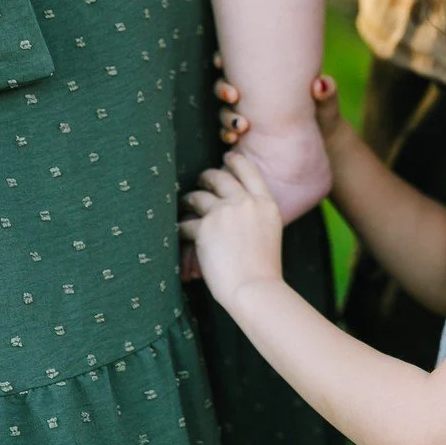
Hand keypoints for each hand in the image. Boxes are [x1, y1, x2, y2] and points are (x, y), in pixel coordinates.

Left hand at [179, 153, 284, 307]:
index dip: (236, 161)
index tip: (228, 157)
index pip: (249, 171)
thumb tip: (235, 205)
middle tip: (201, 181)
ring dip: (188, 201)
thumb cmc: (263, 268)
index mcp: (266, 204)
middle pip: (220, 177)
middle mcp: (246, 202)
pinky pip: (185, 224)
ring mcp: (224, 213)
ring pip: (198, 197)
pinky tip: (176, 235)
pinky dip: (179, 231)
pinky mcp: (205, 228)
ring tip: (184, 206)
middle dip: (207, 177)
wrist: (255, 287)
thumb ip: (255, 215)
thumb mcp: (269, 232)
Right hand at [212, 55, 343, 146]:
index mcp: (269, 78)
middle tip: (233, 95)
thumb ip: (327, 94)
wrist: (324, 141)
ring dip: (227, 116)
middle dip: (223, 89)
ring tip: (241, 126)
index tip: (221, 63)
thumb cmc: (324, 114)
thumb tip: (320, 83)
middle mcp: (253, 94)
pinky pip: (228, 132)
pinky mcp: (247, 134)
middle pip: (224, 86)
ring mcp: (248, 113)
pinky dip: (227, 134)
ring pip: (224, 110)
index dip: (223, 60)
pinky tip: (233, 139)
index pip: (240, 64)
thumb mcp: (326, 103)